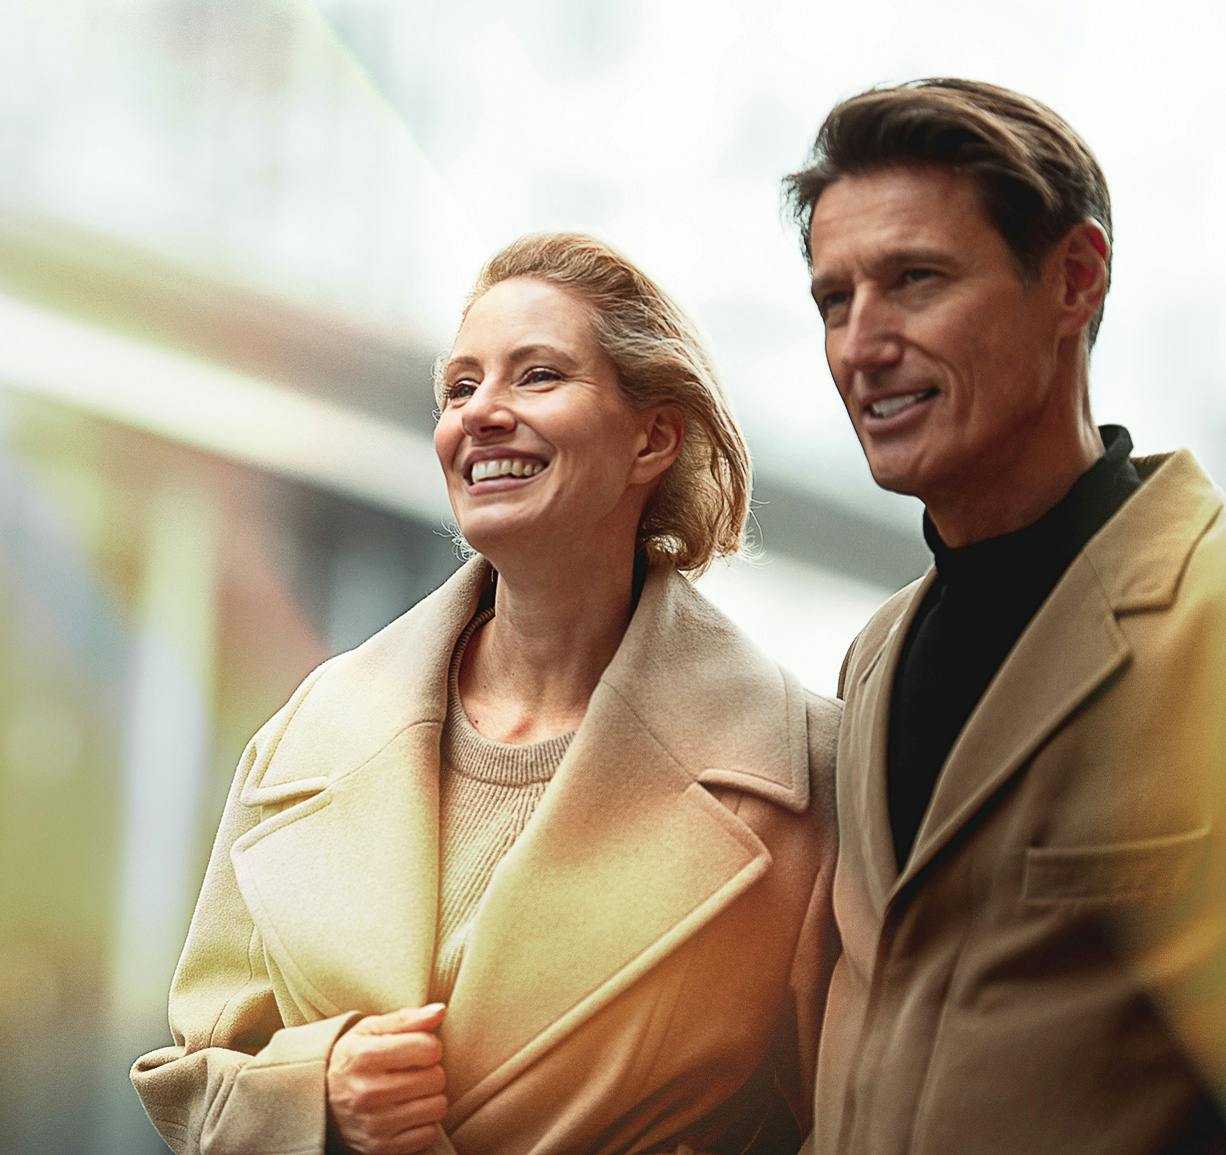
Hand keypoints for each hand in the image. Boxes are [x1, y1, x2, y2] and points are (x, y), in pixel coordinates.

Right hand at [326, 1003, 448, 1153]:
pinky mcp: (380, 1149)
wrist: (320, 1105)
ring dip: (429, 1097)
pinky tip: (405, 1113)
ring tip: (410, 1091)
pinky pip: (428, 1134)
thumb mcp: (370, 1030)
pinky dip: (423, 1123)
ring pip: (437, 1107)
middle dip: (430, 1071)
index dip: (430, 1045)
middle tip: (413, 1071)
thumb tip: (441, 1010)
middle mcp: (366, 1093)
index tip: (418, 1048)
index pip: (427, 1048)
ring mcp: (373, 1125)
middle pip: (436, 1078)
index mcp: (363, 1057)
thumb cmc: (354, 1059)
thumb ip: (407, 1019)